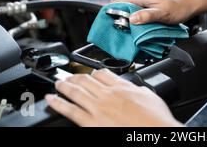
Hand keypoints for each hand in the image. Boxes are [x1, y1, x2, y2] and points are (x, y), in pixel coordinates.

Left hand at [45, 69, 182, 126]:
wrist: (154, 134)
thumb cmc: (155, 120)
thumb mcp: (151, 98)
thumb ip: (139, 90)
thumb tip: (136, 88)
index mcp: (122, 87)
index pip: (104, 74)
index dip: (94, 72)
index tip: (90, 74)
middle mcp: (108, 95)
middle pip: (86, 80)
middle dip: (75, 76)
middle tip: (68, 76)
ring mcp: (98, 108)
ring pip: (76, 91)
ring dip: (64, 86)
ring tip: (57, 84)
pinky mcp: (91, 122)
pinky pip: (70, 110)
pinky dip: (58, 103)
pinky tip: (51, 99)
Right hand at [111, 0, 205, 24]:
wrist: (190, 3)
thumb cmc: (179, 7)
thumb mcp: (162, 14)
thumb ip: (146, 16)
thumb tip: (131, 19)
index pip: (117, 1)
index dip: (112, 13)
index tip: (113, 24)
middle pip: (121, 5)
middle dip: (120, 17)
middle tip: (123, 29)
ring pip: (128, 7)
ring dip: (128, 18)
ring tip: (132, 28)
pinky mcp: (148, 1)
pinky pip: (136, 8)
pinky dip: (135, 16)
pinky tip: (140, 24)